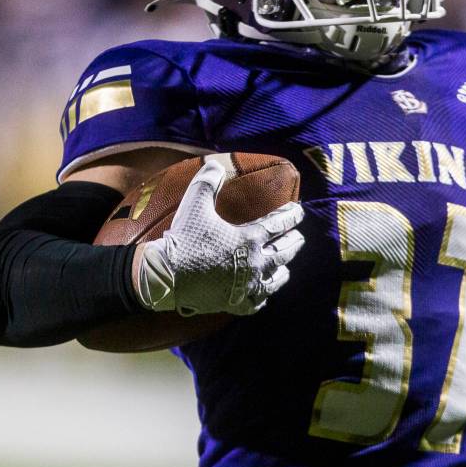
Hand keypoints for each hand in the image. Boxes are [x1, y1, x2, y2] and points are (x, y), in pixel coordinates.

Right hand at [133, 159, 304, 315]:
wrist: (167, 275)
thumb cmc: (184, 238)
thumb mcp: (195, 203)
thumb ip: (208, 181)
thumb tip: (215, 164)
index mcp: (249, 238)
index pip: (278, 224)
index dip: (291, 216)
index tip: (299, 211)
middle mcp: (254, 263)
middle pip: (284, 253)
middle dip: (293, 243)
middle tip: (299, 238)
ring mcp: (246, 286)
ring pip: (275, 280)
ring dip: (283, 271)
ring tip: (286, 267)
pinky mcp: (234, 302)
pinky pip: (256, 302)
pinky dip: (262, 297)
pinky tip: (263, 294)